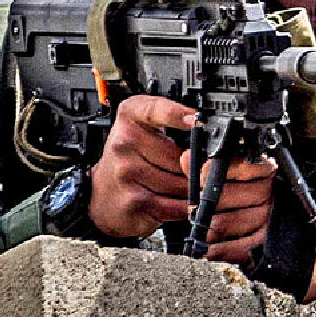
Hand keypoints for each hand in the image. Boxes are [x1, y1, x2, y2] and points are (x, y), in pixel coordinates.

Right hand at [88, 95, 274, 260]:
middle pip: (181, 155)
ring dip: (195, 189)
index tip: (197, 119)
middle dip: (198, 167)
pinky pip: (177, 204)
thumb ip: (172, 130)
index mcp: (130, 117)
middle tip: (204, 169)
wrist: (102, 197)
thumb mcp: (145, 133)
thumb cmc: (129, 163)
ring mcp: (128, 172)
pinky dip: (188, 206)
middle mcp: (125, 142)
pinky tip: (186, 203)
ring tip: (191, 187)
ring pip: (182, 182)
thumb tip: (213, 144)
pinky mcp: (136, 200)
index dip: (179, 115)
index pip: (156, 109)